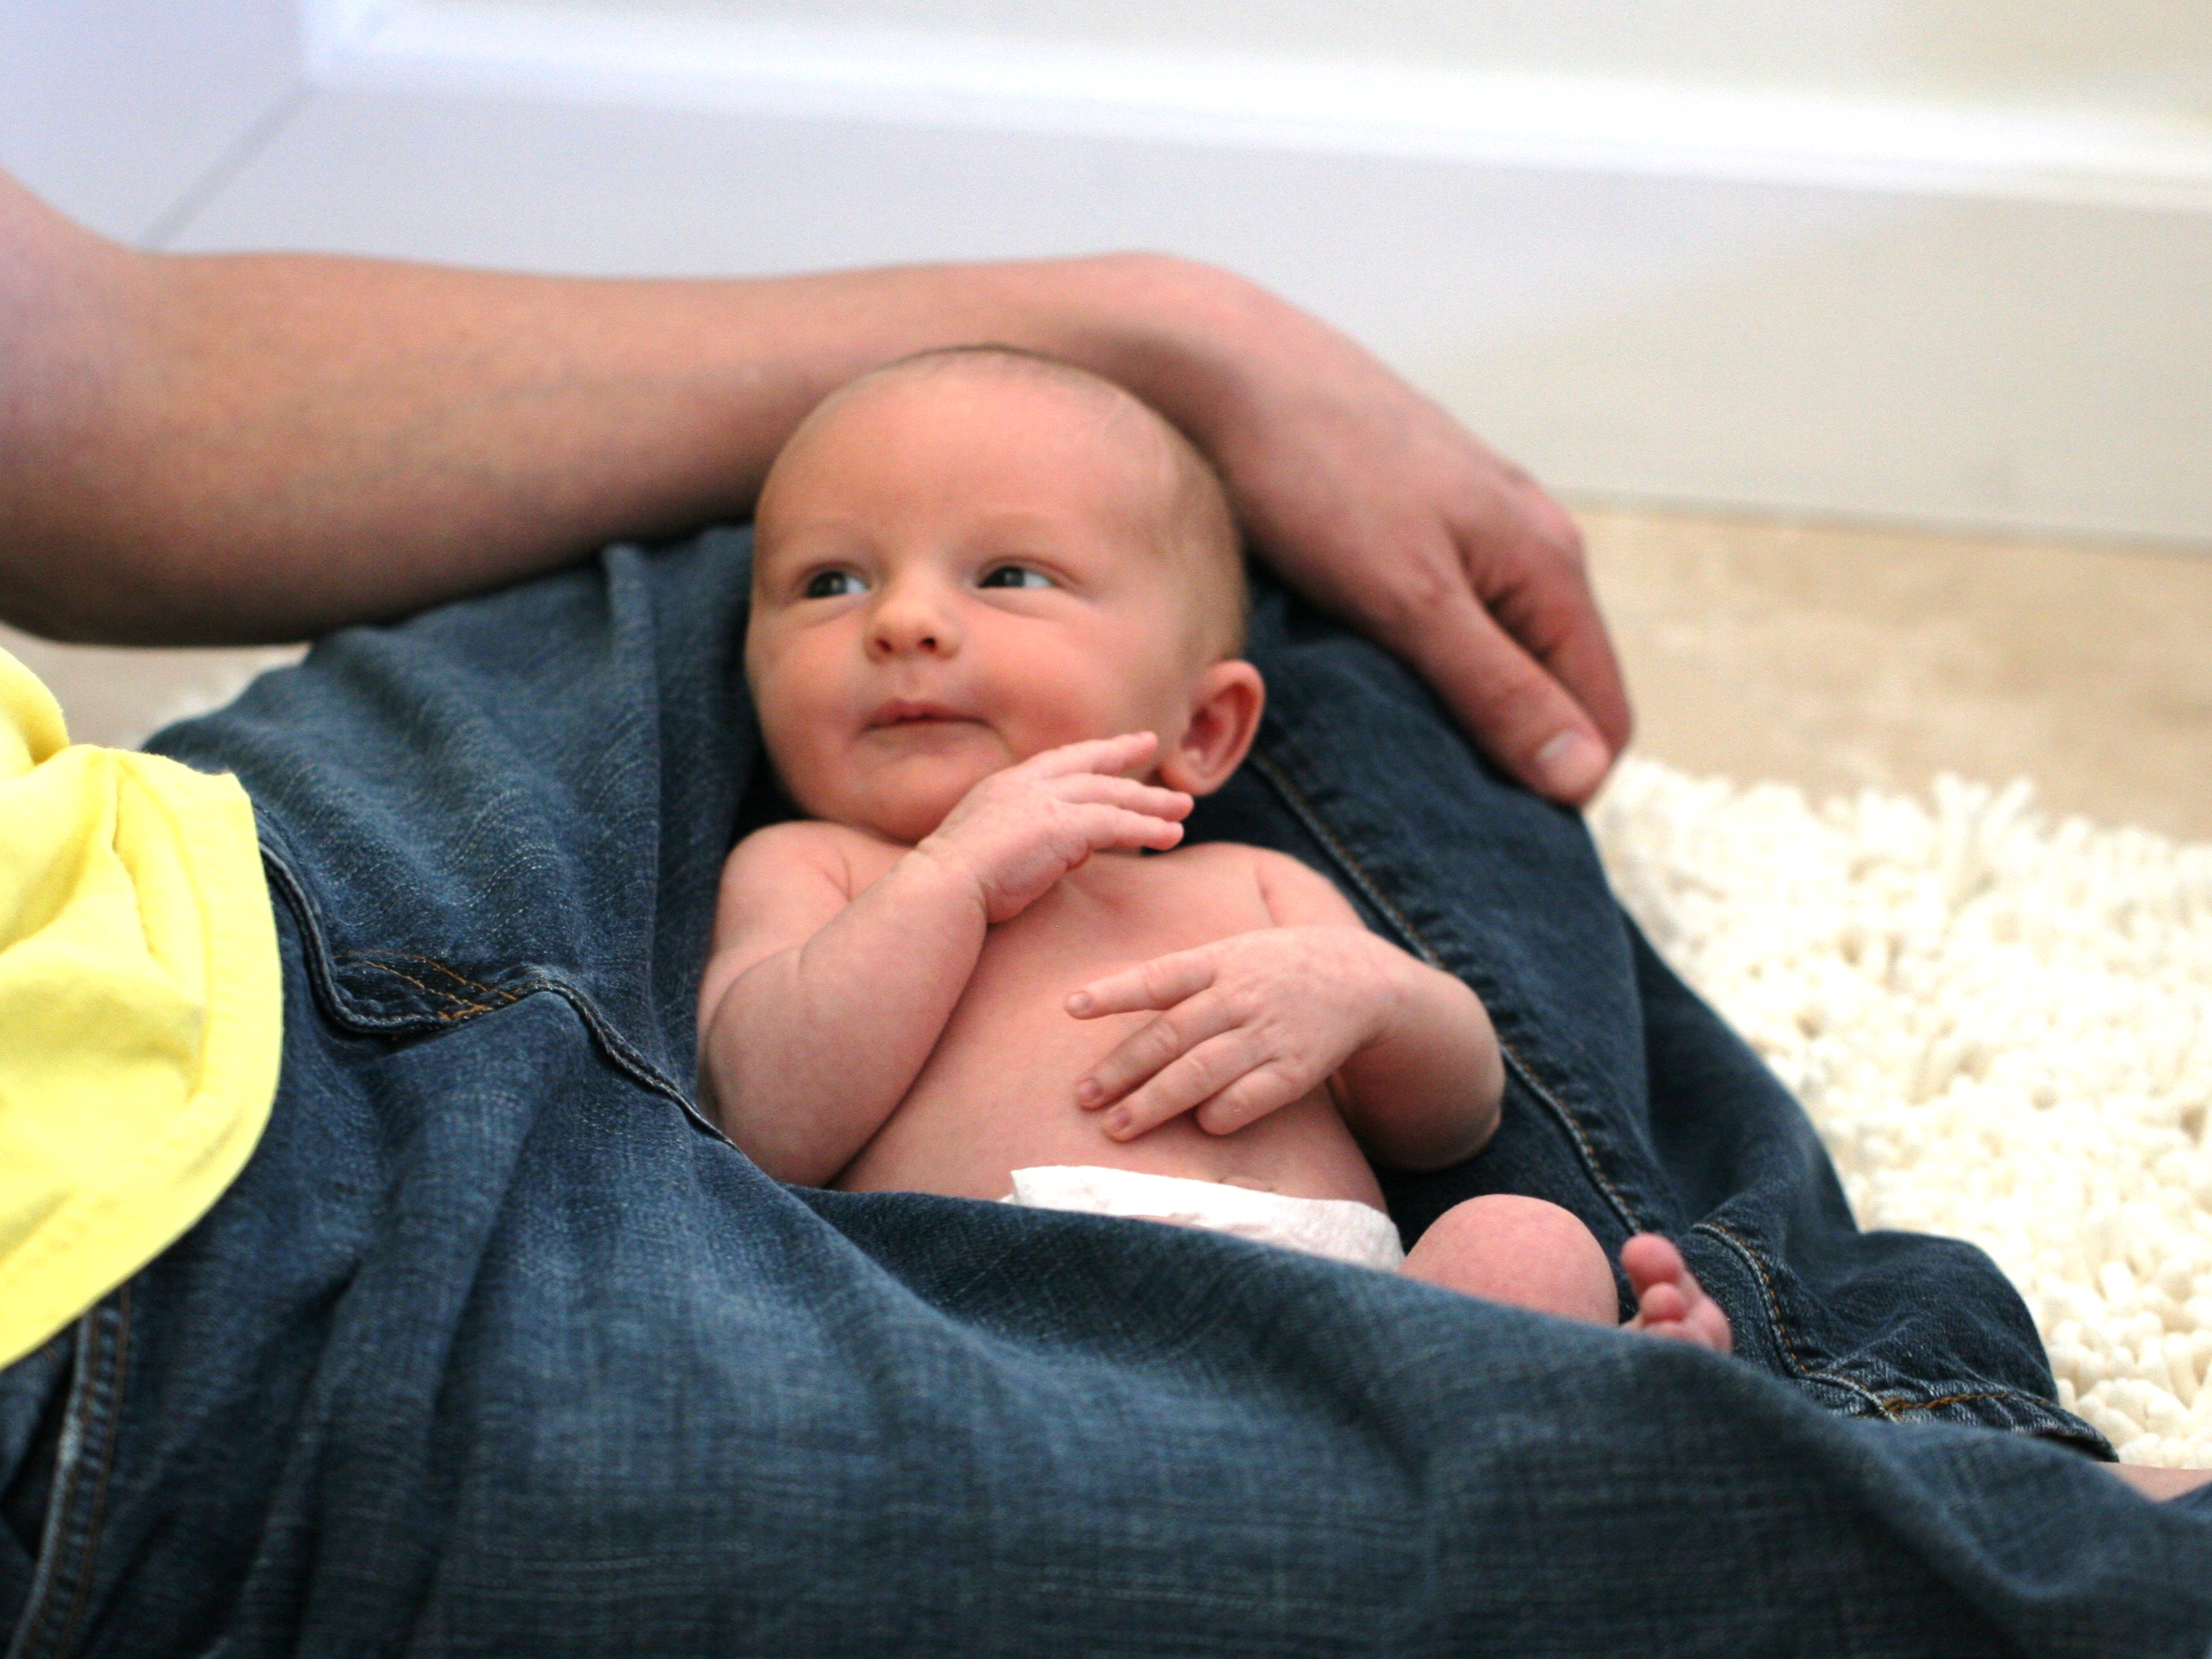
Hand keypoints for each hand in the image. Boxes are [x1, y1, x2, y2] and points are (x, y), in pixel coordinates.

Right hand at [917, 733, 1190, 923]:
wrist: (942, 887)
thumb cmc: (955, 882)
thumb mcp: (989, 845)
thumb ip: (1028, 836)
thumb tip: (1071, 846)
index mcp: (1005, 786)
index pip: (1057, 762)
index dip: (1088, 753)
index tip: (1110, 746)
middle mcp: (1027, 785)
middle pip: (1089, 768)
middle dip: (1124, 758)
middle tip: (1152, 745)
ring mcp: (1044, 803)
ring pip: (1110, 795)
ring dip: (1150, 803)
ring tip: (1183, 809)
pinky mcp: (1062, 828)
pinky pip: (1116, 824)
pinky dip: (1147, 829)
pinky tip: (1171, 836)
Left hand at [1064, 925, 1407, 1139]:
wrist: (1358, 976)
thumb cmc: (1272, 968)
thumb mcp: (1229, 953)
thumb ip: (1178, 978)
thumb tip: (1105, 1000)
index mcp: (1218, 962)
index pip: (1158, 976)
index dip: (1114, 991)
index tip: (1071, 1007)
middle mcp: (1239, 996)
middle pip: (1171, 1035)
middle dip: (1122, 1070)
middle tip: (1083, 1098)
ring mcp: (1267, 1033)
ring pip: (1202, 1072)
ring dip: (1156, 1102)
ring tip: (1117, 1127)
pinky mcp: (1296, 1069)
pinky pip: (1251, 1098)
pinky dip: (1220, 1114)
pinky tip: (1199, 1125)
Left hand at [1160, 267, 1630, 803]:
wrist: (1222, 363)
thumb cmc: (1315, 472)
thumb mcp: (1410, 599)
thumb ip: (1498, 688)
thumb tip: (1583, 778)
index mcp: (1548, 562)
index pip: (1603, 719)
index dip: (1557, 788)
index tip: (1479, 836)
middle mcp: (1528, 539)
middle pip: (1556, 688)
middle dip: (1510, 754)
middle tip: (1425, 811)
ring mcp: (1471, 523)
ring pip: (1499, 651)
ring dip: (1461, 710)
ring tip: (1389, 755)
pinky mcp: (1413, 516)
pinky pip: (1449, 615)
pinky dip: (1421, 662)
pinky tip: (1362, 681)